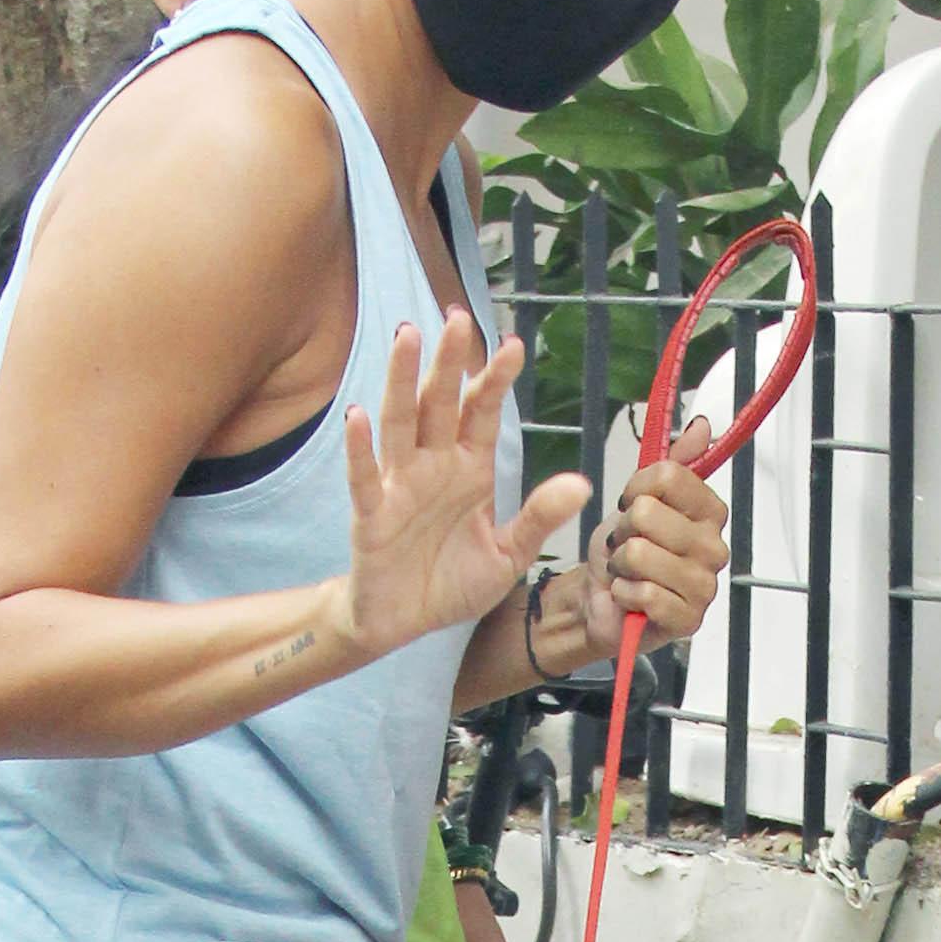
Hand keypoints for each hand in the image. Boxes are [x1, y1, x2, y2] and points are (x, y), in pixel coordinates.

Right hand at [339, 315, 588, 663]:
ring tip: (407, 337)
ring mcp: (398, 486)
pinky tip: (358, 415)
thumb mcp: (507, 555)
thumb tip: (582, 484)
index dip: (495, 380)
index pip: (482, 413)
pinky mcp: (370, 515)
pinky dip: (359, 448)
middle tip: (456, 318)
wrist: (403, 623)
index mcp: (469, 469)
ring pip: (400, 423)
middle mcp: (433, 467)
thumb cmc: (450, 582)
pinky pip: (364, 477)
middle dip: (448, 362)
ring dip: (402, 381)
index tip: (514, 346)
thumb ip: (539, 518)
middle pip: (439, 404)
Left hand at [567, 413, 727, 655]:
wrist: (598, 599)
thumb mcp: (640, 498)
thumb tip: (704, 425)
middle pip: (648, 514)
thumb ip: (673, 463)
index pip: (669, 477)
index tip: (630, 505)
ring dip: (621, 565)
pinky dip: (623, 594)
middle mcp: (714, 547)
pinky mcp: (688, 620)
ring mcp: (704, 586)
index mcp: (709, 512)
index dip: (636, 489)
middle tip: (627, 547)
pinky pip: (643, 593)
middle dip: (623, 531)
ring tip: (628, 573)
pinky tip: (631, 599)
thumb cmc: (622, 550)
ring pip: (641, 553)